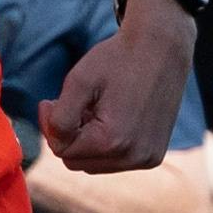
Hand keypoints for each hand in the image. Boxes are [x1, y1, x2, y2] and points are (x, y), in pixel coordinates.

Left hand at [37, 0, 191, 175]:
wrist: (161, 48)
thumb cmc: (117, 60)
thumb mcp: (78, 81)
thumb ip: (59, 118)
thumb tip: (55, 139)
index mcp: (112, 141)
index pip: (61, 151)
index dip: (51, 125)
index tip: (51, 99)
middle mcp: (133, 157)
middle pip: (77, 162)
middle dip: (69, 136)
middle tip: (76, 105)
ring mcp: (147, 158)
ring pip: (95, 165)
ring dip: (87, 142)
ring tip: (95, 110)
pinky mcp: (154, 156)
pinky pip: (116, 161)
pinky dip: (107, 144)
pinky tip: (113, 117)